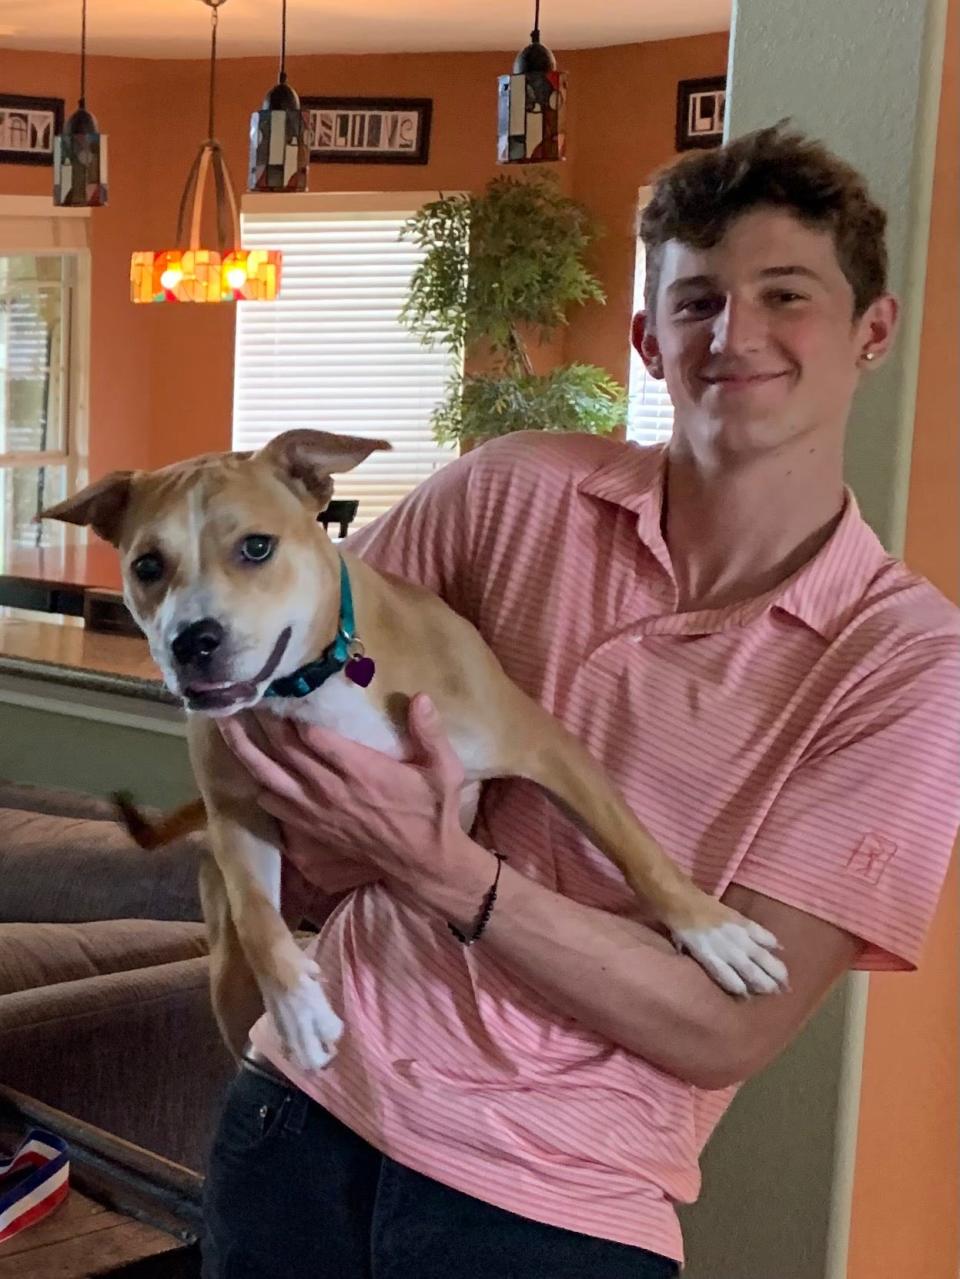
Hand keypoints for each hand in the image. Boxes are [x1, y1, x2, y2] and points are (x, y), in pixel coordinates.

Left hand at [218, 694, 493, 915]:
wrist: (421, 862)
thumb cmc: (433, 812)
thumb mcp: (444, 770)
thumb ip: (430, 733)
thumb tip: (419, 696)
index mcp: (360, 770)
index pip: (313, 735)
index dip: (293, 710)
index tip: (280, 684)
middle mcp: (330, 788)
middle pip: (283, 749)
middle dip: (261, 718)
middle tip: (244, 689)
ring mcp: (315, 809)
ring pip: (267, 775)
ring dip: (244, 748)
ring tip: (226, 722)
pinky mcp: (309, 826)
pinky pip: (272, 804)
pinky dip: (258, 785)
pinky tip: (251, 768)